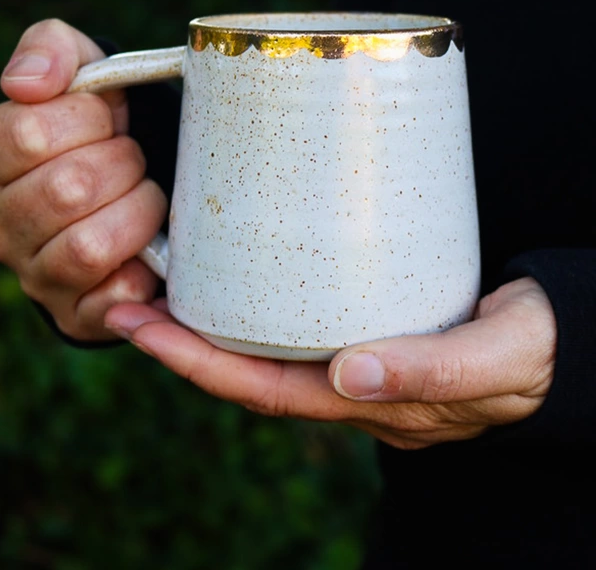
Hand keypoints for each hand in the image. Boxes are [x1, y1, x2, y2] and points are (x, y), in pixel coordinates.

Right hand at [0, 19, 166, 341]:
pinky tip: (148, 248)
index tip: (108, 118)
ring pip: (88, 247)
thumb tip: (27, 83)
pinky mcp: (74, 312)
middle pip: (65, 189)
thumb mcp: (79, 68)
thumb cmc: (100, 123)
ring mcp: (31, 273)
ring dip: (138, 211)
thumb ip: (48, 51)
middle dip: (121, 163)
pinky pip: (111, 299)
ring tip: (145, 195)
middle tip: (133, 157)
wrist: (133, 183)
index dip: (87, 119)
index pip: (27, 132)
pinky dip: (141, 271)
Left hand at [104, 277, 555, 447]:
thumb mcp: (496, 360)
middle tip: (125, 303)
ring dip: (213, 323)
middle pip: (251, 372)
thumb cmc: (536, 353)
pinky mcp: (372, 319)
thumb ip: (433, 370)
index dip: (198, 364)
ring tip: (165, 285)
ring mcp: (359, 357)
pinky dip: (256, 303)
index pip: (266, 391)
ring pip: (270, 347)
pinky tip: (239, 274)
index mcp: (373, 404)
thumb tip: (352, 374)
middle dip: (184, 344)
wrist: (563, 341)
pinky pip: (298, 322)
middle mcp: (353, 387)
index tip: (141, 330)